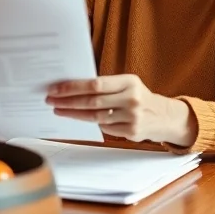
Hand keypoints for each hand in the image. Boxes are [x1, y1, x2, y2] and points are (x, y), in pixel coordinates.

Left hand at [45, 74, 196, 146]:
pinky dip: (89, 122)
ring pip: (95, 116)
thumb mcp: (127, 84)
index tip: (55, 88)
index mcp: (129, 82)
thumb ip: (106, 85)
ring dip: (73, 113)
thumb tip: (72, 86)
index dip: (73, 87)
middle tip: (51, 99)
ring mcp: (132, 117)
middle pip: (92, 101)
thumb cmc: (138, 96)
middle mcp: (132, 99)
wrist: (164, 116)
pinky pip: (103, 127)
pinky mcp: (130, 132)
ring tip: (58, 109)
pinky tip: (77, 117)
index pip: (95, 84)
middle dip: (67, 100)